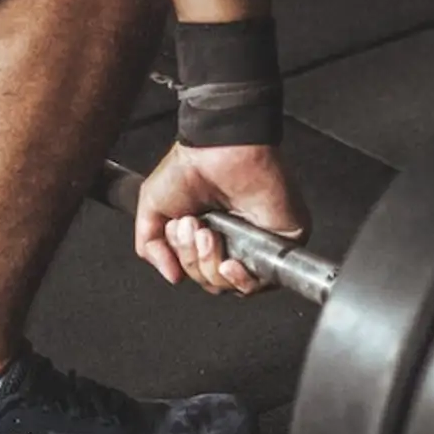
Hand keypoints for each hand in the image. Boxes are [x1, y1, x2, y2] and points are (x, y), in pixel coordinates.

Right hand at [134, 143, 309, 295]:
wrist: (217, 148)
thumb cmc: (189, 168)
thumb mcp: (153, 210)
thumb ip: (151, 248)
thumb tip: (172, 276)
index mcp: (208, 235)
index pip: (198, 272)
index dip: (184, 261)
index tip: (177, 230)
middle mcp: (235, 241)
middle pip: (214, 282)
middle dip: (194, 261)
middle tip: (191, 227)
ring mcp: (259, 242)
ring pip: (235, 286)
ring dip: (211, 265)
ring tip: (205, 232)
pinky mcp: (282, 241)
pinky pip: (264, 280)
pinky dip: (242, 279)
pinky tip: (228, 261)